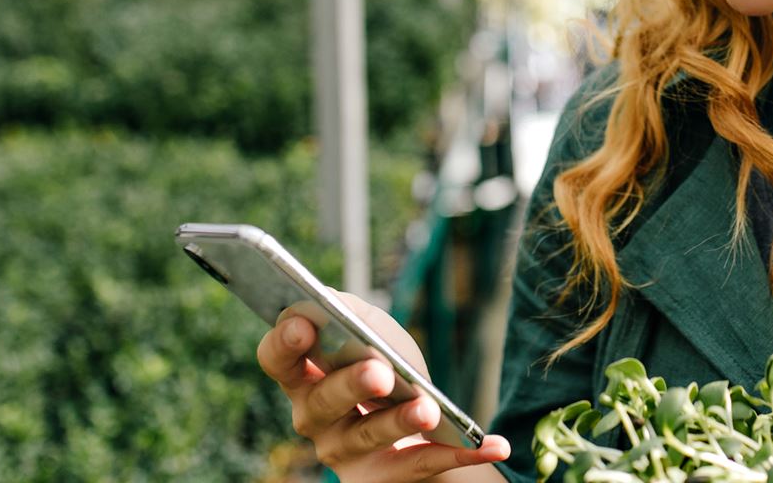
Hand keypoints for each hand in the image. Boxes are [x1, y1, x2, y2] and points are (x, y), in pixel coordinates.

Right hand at [256, 290, 510, 482]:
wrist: (422, 426)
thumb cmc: (389, 367)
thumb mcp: (375, 334)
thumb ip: (353, 315)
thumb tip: (336, 306)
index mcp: (304, 377)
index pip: (278, 361)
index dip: (284, 343)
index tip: (303, 323)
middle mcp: (315, 419)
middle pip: (323, 402)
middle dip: (352, 384)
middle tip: (381, 373)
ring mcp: (344, 453)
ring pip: (370, 435)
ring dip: (402, 422)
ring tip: (430, 411)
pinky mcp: (382, 478)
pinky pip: (422, 465)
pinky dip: (461, 453)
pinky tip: (494, 445)